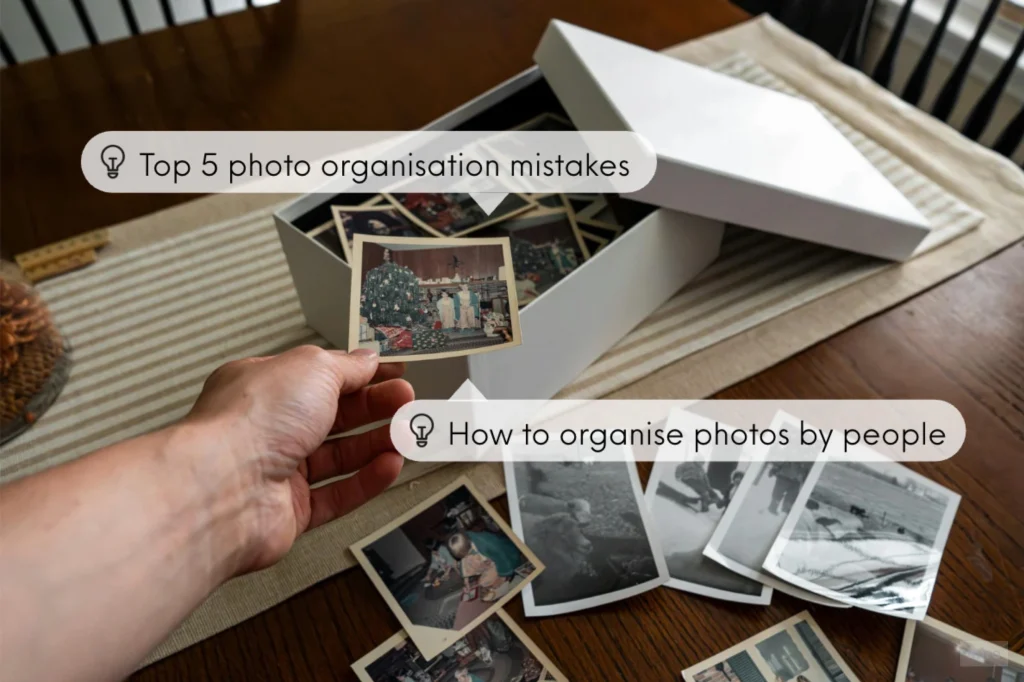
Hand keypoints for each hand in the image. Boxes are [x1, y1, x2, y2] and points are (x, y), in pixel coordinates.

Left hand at [185, 345, 413, 573]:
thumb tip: (367, 359)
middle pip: (333, 416)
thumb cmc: (250, 422)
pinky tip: (389, 466)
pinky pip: (337, 495)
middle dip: (375, 408)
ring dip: (376, 444)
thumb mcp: (311, 368)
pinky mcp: (289, 511)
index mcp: (264, 386)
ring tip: (408, 435)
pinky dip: (366, 481)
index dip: (360, 374)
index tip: (393, 374)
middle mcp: (268, 428)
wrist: (223, 489)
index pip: (321, 376)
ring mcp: (278, 471)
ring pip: (338, 457)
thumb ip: (346, 366)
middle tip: (407, 403)